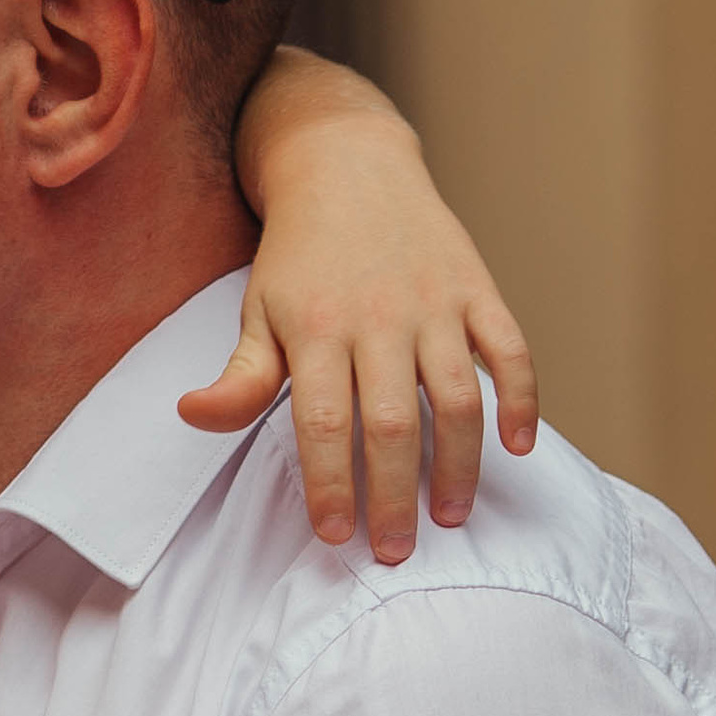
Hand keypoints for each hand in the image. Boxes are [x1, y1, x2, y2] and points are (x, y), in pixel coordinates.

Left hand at [193, 72, 537, 564]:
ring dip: (459, 464)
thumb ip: (240, 374)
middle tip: (395, 550)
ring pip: (459, 397)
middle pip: (392, 423)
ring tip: (450, 515)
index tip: (334, 535)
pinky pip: (512, 350)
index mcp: (316, 328)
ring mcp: (435, 302)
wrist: (346, 164)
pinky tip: (518, 446)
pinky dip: (522, 399)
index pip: (324, 423)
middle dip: (394, 495)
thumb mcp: (257, 311)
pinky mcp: (477, 287)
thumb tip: (193, 418)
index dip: (331, 484)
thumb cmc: (297, 257)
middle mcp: (378, 316)